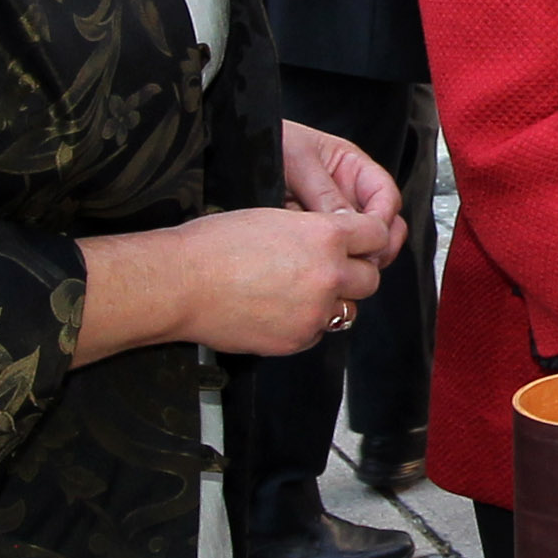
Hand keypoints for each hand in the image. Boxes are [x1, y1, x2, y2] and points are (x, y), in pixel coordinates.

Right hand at [142, 206, 388, 357]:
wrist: (180, 284)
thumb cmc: (214, 245)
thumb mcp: (273, 218)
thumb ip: (312, 230)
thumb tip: (333, 238)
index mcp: (325, 236)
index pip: (377, 236)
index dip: (369, 239)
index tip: (362, 244)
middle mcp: (328, 274)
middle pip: (370, 278)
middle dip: (355, 274)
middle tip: (332, 271)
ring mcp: (315, 311)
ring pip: (349, 310)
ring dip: (334, 302)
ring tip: (302, 293)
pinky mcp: (297, 339)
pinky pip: (318, 333)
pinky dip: (307, 325)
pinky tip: (281, 312)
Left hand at [280, 119, 407, 265]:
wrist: (233, 149)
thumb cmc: (269, 141)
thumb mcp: (299, 162)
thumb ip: (324, 193)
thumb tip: (349, 225)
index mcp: (353, 168)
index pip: (386, 196)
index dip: (383, 218)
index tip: (370, 235)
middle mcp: (348, 193)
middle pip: (383, 225)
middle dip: (377, 244)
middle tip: (359, 257)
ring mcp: (331, 215)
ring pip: (358, 243)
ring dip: (350, 253)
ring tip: (329, 256)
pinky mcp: (312, 234)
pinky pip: (328, 250)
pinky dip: (323, 256)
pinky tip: (308, 255)